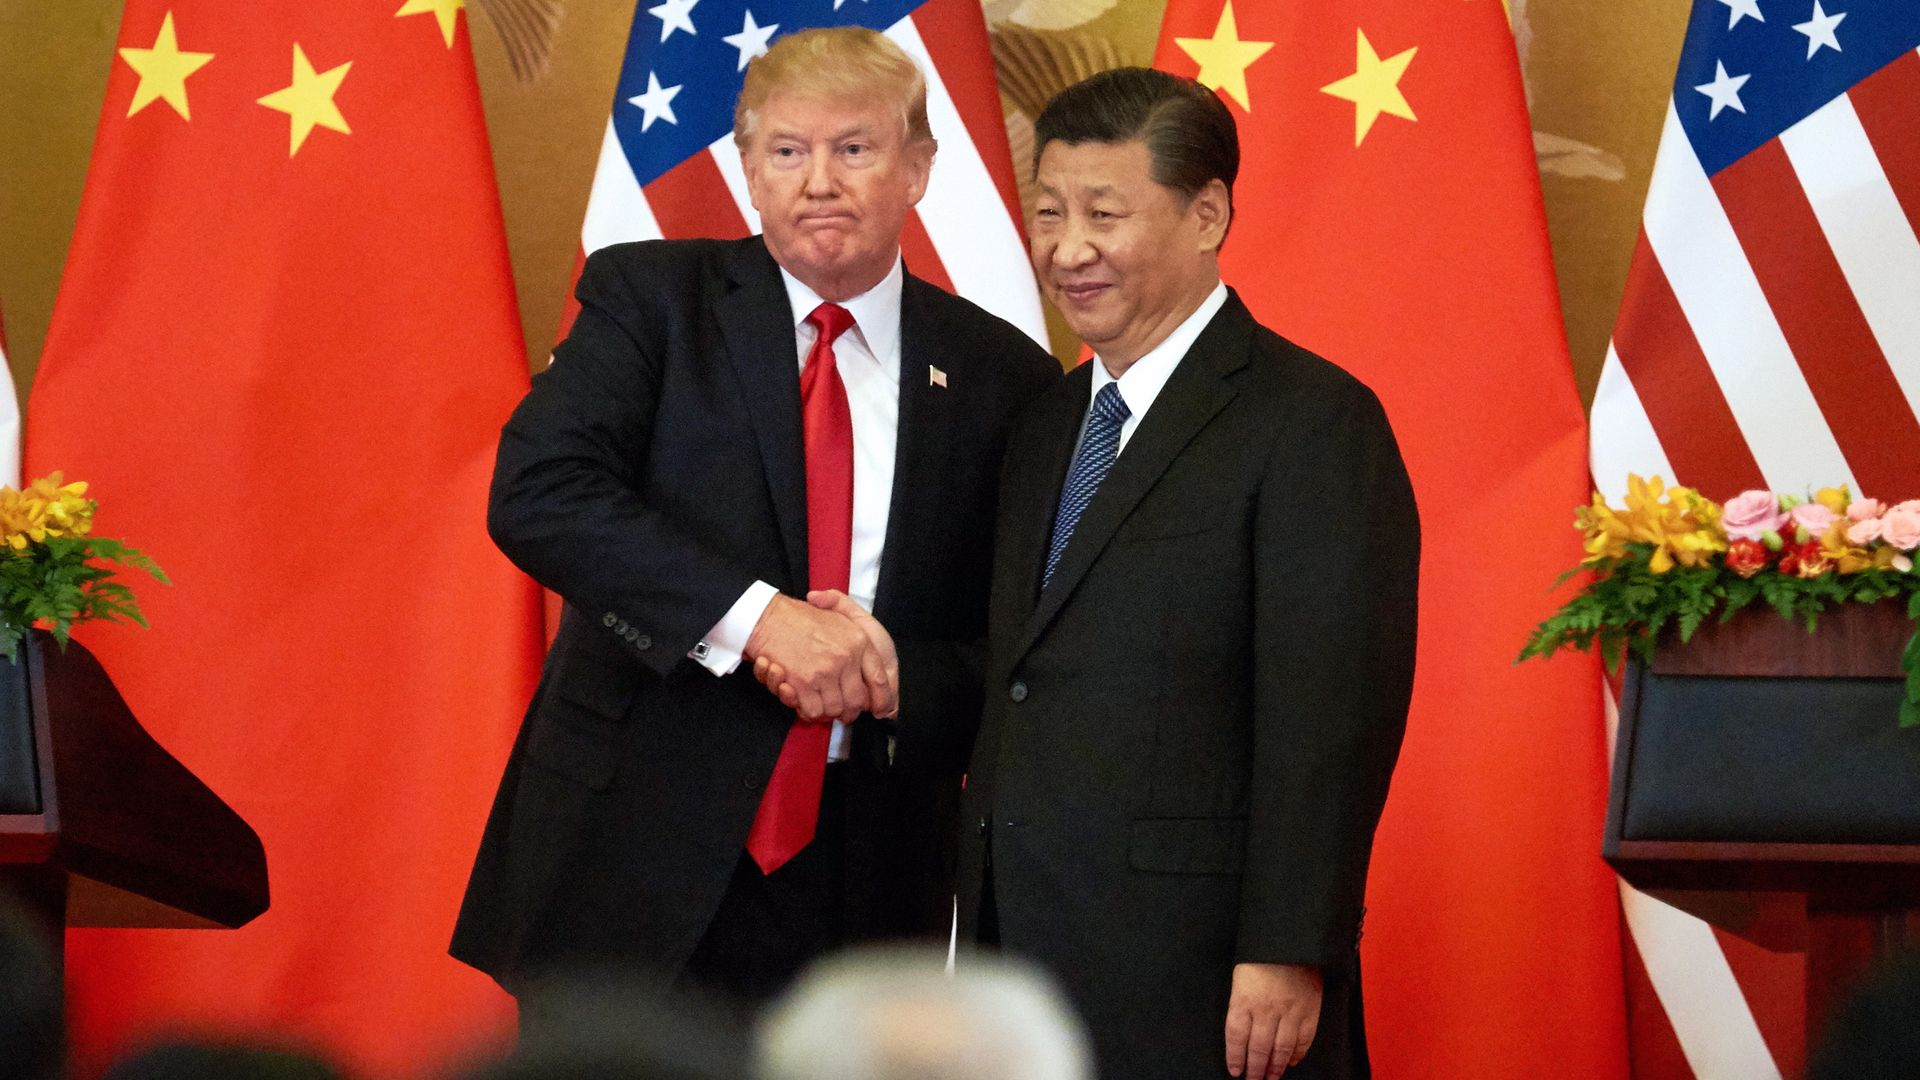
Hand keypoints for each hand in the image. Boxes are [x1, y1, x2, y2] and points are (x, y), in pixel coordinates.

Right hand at [806, 590, 896, 718]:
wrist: (769, 617)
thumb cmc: (801, 617)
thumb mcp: (840, 616)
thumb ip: (860, 642)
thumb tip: (872, 674)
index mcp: (859, 641)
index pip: (879, 680)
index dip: (881, 699)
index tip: (878, 709)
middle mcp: (846, 657)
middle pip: (856, 701)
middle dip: (848, 711)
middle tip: (839, 711)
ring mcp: (825, 670)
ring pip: (834, 709)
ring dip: (825, 710)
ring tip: (817, 701)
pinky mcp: (804, 682)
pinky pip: (813, 711)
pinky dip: (807, 710)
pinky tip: (802, 699)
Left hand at [1225, 963, 1321, 1078]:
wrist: (1292, 939)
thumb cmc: (1262, 955)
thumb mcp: (1241, 977)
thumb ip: (1241, 1004)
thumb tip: (1241, 1035)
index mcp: (1244, 998)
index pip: (1236, 1037)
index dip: (1235, 1057)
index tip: (1235, 1071)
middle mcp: (1266, 1009)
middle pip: (1258, 1048)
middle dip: (1255, 1069)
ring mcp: (1290, 1011)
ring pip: (1281, 1049)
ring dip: (1275, 1067)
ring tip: (1270, 1077)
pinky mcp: (1309, 1010)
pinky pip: (1303, 1040)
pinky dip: (1296, 1054)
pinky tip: (1290, 1061)